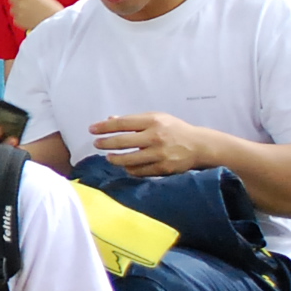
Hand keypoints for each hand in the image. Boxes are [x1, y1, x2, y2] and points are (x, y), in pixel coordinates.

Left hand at [90, 112, 218, 177]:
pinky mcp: (163, 169)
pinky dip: (130, 169)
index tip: (92, 130)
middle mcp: (155, 137)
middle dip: (105, 143)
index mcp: (153, 121)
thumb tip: (110, 119)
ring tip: (109, 157)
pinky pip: (139, 171)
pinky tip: (125, 166)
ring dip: (115, 159)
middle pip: (122, 142)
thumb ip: (134, 120)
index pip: (123, 124)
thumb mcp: (157, 118)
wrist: (198, 146)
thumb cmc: (174, 130)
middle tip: (97, 144)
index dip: (105, 127)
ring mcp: (159, 154)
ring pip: (129, 159)